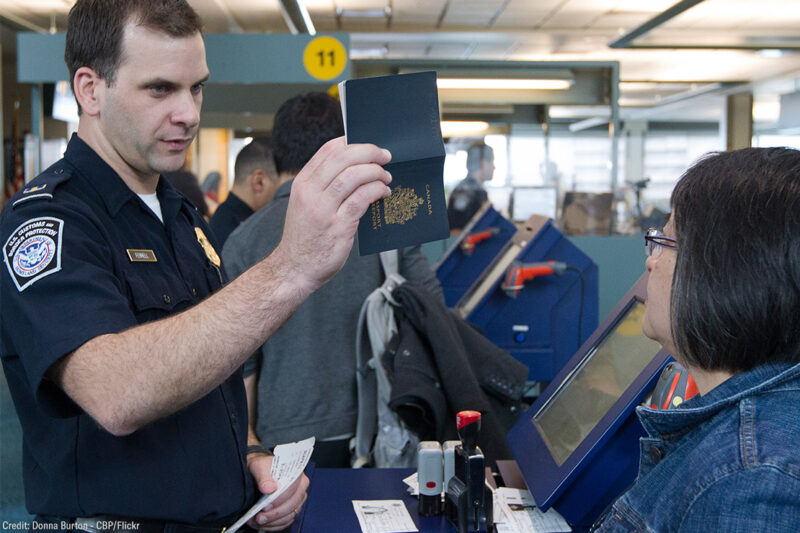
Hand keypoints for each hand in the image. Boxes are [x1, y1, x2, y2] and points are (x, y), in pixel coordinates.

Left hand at [246, 452, 309, 530]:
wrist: (261, 472)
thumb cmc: (262, 467)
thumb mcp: (259, 467)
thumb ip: (263, 477)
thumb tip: (269, 488)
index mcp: (296, 473)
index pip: (291, 489)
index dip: (278, 499)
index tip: (265, 506)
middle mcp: (300, 487)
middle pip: (292, 504)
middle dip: (274, 514)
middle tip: (259, 517)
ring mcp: (298, 500)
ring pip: (289, 516)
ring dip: (272, 522)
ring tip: (256, 521)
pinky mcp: (292, 510)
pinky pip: (286, 522)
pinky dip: (273, 526)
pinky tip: (262, 524)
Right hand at [274, 137, 391, 292]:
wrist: (295, 269)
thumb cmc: (305, 237)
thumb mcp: (306, 204)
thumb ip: (324, 185)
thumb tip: (356, 166)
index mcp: (302, 183)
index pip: (328, 150)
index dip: (352, 142)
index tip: (369, 146)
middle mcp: (310, 192)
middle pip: (343, 158)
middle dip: (369, 152)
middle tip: (385, 156)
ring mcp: (323, 209)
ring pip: (354, 176)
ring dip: (376, 172)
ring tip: (386, 176)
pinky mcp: (338, 226)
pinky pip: (362, 199)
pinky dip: (377, 190)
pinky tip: (384, 192)